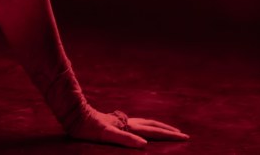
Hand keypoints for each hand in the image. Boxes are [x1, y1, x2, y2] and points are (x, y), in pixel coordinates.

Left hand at [69, 107, 189, 147]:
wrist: (74, 115)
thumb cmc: (88, 127)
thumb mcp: (106, 134)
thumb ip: (124, 138)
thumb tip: (144, 143)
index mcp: (128, 127)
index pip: (154, 131)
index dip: (170, 135)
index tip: (185, 137)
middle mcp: (126, 123)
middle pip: (152, 125)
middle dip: (167, 130)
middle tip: (182, 134)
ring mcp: (120, 122)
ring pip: (144, 123)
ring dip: (157, 127)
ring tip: (166, 130)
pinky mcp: (113, 123)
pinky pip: (134, 125)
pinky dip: (143, 127)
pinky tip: (139, 130)